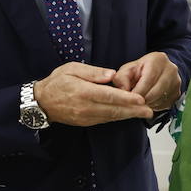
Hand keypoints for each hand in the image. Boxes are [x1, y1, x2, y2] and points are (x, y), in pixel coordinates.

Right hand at [34, 63, 151, 126]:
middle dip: (133, 111)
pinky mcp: (86, 122)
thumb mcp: (71, 69)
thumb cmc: (57, 82)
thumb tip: (111, 75)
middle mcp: (86, 107)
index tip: (141, 99)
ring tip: (143, 113)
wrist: (42, 102)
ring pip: (111, 117)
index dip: (126, 98)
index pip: (109, 96)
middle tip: (149, 110)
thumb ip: (92, 72)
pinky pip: (105, 120)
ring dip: (128, 116)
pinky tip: (127, 115)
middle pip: (114, 110)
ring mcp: (86, 117)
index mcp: (83, 91)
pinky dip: (117, 117)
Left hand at [112, 51, 180, 111]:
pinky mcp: (177, 93)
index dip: (136, 92)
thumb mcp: (127, 70)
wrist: (158, 71)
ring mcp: (176, 82)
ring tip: (140, 99)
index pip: (147, 80)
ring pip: (158, 100)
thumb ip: (121, 78)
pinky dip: (154, 106)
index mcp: (158, 60)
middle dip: (141, 100)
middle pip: (154, 92)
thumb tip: (124, 91)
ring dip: (147, 104)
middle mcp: (171, 69)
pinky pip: (164, 105)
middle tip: (133, 102)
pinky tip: (149, 100)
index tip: (128, 99)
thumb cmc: (140, 70)